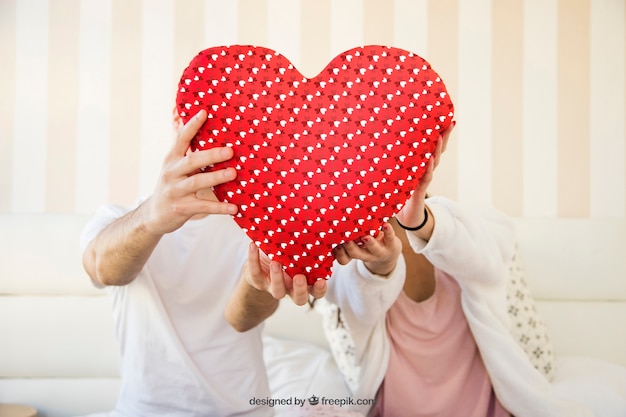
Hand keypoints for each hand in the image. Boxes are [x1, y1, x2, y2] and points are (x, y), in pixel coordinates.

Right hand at [143, 109, 238, 234]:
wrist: (154, 216)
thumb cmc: (173, 187)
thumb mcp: (175, 169)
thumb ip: (188, 155)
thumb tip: (210, 136)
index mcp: (172, 160)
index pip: (181, 139)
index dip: (192, 125)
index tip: (204, 112)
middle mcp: (171, 173)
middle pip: (192, 160)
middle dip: (211, 155)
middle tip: (230, 151)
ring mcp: (175, 191)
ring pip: (196, 182)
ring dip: (216, 177)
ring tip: (233, 173)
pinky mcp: (180, 208)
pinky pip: (202, 206)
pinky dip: (219, 207)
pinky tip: (234, 207)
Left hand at [245, 243, 326, 305]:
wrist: (259, 261)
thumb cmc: (284, 254)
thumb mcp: (298, 251)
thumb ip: (310, 245)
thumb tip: (324, 228)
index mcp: (304, 282)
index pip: (316, 291)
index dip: (320, 289)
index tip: (322, 281)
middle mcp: (290, 288)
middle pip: (299, 299)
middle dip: (300, 290)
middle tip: (299, 277)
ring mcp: (273, 287)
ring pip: (277, 291)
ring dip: (277, 278)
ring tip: (276, 262)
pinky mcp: (257, 280)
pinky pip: (254, 273)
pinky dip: (253, 259)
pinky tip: (253, 245)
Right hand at [333, 223, 401, 275]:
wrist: (390, 252)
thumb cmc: (367, 244)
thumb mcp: (356, 244)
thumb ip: (346, 235)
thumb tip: (332, 219)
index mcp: (356, 254)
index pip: (344, 259)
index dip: (339, 254)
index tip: (335, 245)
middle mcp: (367, 255)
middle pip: (357, 254)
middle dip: (351, 248)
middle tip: (346, 241)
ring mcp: (380, 251)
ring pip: (374, 248)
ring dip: (369, 243)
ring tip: (366, 236)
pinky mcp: (391, 244)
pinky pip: (390, 237)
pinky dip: (388, 231)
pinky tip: (385, 224)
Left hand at [395, 121, 454, 234]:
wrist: (407, 217)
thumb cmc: (400, 193)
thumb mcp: (395, 174)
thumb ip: (392, 161)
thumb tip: (376, 142)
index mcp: (420, 164)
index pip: (432, 146)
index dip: (439, 132)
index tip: (445, 117)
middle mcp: (425, 169)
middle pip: (438, 150)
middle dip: (444, 136)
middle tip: (450, 121)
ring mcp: (424, 179)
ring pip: (433, 161)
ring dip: (437, 149)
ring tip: (440, 135)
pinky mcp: (419, 190)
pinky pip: (424, 177)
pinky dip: (427, 168)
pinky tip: (428, 159)